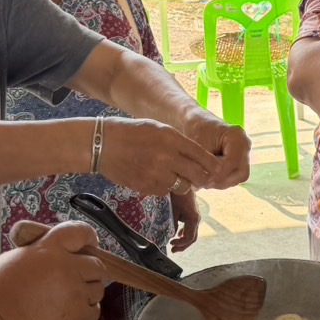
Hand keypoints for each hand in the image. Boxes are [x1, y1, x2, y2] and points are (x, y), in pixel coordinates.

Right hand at [0, 221, 107, 319]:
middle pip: (97, 265)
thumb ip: (40, 253)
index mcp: (49, 251)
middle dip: (88, 270)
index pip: (80, 232)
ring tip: (64, 301)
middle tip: (74, 278)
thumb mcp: (12, 260)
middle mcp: (68, 271)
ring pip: (97, 290)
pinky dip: (82, 313)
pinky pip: (92, 313)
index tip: (89, 242)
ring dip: (86, 293)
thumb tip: (56, 255)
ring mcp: (76, 297)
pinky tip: (63, 316)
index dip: (87, 237)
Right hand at [98, 119, 219, 195]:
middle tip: (202, 178)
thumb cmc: (130, 133)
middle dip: (202, 178)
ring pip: (183, 186)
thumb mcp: (158, 128)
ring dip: (183, 183)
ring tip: (173, 175)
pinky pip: (165, 191)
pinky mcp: (147, 187)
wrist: (101, 145)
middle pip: (198, 175)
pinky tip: (155, 177)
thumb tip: (199, 156)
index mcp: (172, 139)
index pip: (203, 156)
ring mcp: (156, 174)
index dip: (213, 165)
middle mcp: (167, 157)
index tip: (217, 169)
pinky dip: (165, 187)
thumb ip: (179, 142)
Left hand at [169, 191, 200, 251]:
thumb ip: (173, 224)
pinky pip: (191, 227)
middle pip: (192, 238)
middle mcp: (197, 219)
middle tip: (173, 250)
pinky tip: (179, 234)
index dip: (180, 244)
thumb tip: (172, 235)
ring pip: (192, 233)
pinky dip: (185, 233)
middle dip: (183, 245)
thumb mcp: (173, 211)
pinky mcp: (194, 214)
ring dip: (184, 240)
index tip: (171, 244)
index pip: (189, 238)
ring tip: (175, 244)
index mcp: (193, 219)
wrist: (182, 183)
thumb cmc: (178, 196)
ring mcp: (196, 217)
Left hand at [180, 112, 251, 189]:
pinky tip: (209, 177)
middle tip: (205, 183)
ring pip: (239, 177)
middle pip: (241, 174)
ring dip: (222, 182)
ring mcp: (244, 153)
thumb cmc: (196, 130)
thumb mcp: (198, 146)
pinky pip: (235, 176)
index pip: (232, 163)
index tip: (203, 180)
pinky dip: (223, 179)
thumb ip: (204, 164)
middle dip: (222, 181)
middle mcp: (245, 145)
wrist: (197, 122)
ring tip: (205, 180)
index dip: (218, 175)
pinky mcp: (239, 160)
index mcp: (237, 137)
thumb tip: (205, 183)